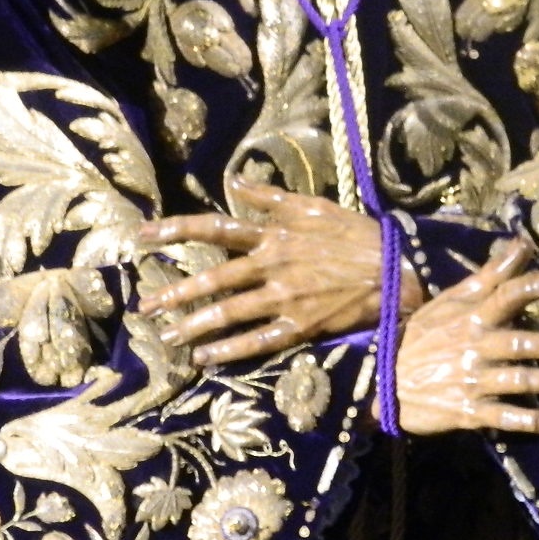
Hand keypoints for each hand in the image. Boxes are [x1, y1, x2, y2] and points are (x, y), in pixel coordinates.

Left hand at [137, 179, 426, 366]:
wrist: (395, 268)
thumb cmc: (352, 234)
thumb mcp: (310, 205)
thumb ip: (268, 195)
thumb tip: (232, 181)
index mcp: (273, 234)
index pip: (216, 228)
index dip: (177, 231)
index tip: (143, 237)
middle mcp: (273, 266)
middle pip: (214, 278)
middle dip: (175, 292)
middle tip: (145, 306)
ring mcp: (285, 299)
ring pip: (229, 313)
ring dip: (194, 326)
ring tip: (167, 337)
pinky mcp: (300, 326)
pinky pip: (258, 341)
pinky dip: (230, 351)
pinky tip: (206, 358)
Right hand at [393, 236, 538, 437]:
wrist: (384, 382)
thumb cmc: (425, 337)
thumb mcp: (450, 301)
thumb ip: (490, 275)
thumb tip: (522, 243)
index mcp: (471, 318)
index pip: (505, 296)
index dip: (533, 285)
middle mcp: (475, 348)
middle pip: (524, 344)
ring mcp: (473, 381)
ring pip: (523, 381)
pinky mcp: (470, 411)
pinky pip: (506, 417)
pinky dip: (533, 421)